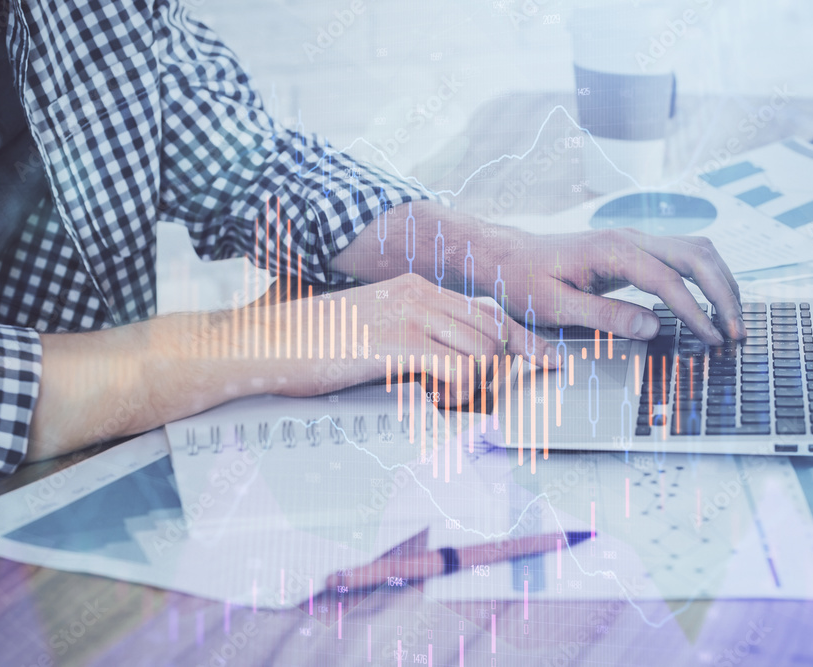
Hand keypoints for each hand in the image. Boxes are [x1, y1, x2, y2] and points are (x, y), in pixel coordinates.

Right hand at [271, 273, 556, 405]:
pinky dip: (461, 391)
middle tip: (488, 398)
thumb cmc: (312, 342)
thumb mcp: (371, 329)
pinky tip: (438, 399)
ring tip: (449, 400)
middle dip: (504, 369)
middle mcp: (419, 295)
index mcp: (415, 288)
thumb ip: (410, 338)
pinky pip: (460, 369)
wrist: (266, 341)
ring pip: (483, 350)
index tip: (546, 359)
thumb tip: (443, 369)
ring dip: (479, 383)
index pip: (486, 311)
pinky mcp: (397, 343)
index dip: (521, 338)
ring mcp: (410, 316)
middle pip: (494, 330)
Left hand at [490, 228, 745, 344]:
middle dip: (723, 294)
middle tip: (737, 332)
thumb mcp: (555, 306)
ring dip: (721, 283)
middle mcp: (630, 238)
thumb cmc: (524, 281)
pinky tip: (712, 303)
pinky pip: (684, 257)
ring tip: (734, 320)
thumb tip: (653, 326)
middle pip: (696, 256)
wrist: (508, 257)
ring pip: (696, 250)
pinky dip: (706, 277)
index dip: (695, 311)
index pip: (668, 280)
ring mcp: (635, 240)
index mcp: (612, 250)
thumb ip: (604, 316)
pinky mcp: (636, 250)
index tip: (713, 339)